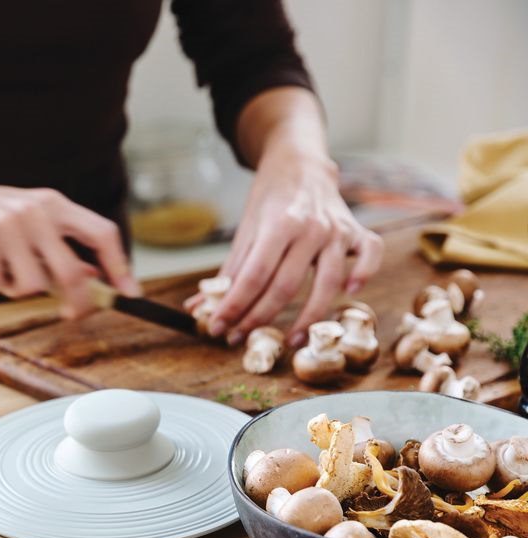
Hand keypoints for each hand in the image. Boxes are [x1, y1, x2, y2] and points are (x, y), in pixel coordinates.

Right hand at [0, 171, 140, 317]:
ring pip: (31, 286)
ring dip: (15, 288)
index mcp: (52, 203)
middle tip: (70, 315)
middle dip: (76, 302)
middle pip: (72, 272)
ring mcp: (6, 224)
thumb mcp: (26, 224)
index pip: (101, 233)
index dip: (120, 265)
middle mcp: (34, 210)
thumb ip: (59, 247)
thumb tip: (96, 274)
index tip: (130, 293)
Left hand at [202, 146, 382, 346]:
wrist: (301, 165)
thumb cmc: (269, 201)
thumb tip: (198, 307)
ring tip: (291, 341)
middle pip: (285, 286)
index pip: (254, 276)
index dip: (234, 306)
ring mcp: (338, 231)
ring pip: (327, 283)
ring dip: (309, 318)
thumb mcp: (245, 230)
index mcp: (278, 224)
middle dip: (259, 318)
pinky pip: (370, 255)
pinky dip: (364, 274)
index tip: (217, 328)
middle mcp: (310, 228)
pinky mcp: (359, 232)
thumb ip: (228, 272)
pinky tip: (349, 293)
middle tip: (239, 339)